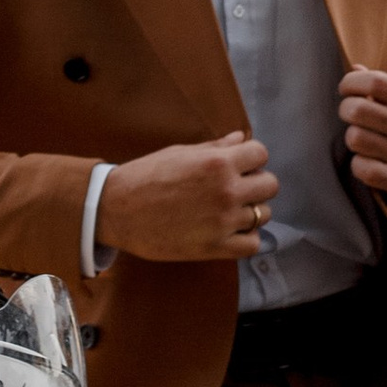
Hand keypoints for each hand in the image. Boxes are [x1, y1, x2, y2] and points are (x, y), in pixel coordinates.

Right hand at [97, 130, 277, 262]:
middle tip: (237, 188)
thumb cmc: (145, 176)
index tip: (239, 165)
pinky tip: (230, 231)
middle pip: (270, 185)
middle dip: (256, 184)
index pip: (261, 154)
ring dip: (251, 211)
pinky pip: (252, 244)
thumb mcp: (180, 152)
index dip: (251, 159)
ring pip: (264, 215)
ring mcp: (223, 221)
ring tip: (231, 211)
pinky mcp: (215, 247)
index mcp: (218, 162)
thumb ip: (215, 147)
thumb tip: (241, 138)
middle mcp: (227, 190)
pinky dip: (246, 238)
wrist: (116, 210)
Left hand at [339, 65, 386, 207]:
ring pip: (356, 139)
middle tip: (351, 113)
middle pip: (358, 110)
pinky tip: (367, 161)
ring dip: (354, 137)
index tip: (348, 87)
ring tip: (363, 138)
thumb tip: (355, 68)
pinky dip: (359, 164)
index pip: (376, 82)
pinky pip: (363, 169)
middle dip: (346, 109)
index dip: (352, 82)